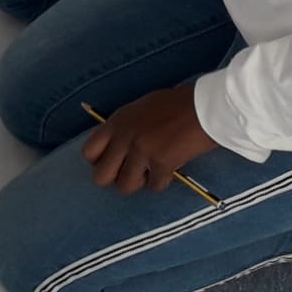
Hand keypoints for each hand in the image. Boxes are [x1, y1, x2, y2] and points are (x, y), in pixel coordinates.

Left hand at [83, 86, 217, 194]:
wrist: (203, 108)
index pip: (88, 151)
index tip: (113, 162)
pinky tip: (170, 170)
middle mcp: (124, 137)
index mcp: (117, 122)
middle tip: (130, 173)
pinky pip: (154, 187)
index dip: (99, 162)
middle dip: (115, 179)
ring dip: (139, 183)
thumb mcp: (139, 110)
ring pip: (126, 186)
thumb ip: (124, 128)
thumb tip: (113, 148)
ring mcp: (141, 151)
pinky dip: (161, 182)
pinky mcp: (161, 164)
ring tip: (151, 171)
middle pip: (101, 177)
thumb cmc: (173, 105)